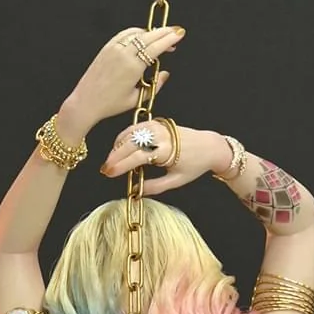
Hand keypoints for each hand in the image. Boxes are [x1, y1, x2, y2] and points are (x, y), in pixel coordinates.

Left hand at [67, 24, 183, 129]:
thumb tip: (165, 74)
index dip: (169, 39)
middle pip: (149, 37)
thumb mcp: (136, 99)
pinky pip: (125, 34)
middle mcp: (124, 54)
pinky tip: (143, 36)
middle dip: (164, 32)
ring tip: (161, 35)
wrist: (86, 101)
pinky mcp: (107, 47)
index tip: (179, 35)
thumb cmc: (110, 104)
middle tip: (175, 31)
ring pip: (137, 33)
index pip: (156, 48)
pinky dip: (137, 32)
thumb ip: (155, 86)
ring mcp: (114, 49)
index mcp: (133, 68)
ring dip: (151, 32)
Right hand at [99, 122, 226, 195]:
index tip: (109, 173)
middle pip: (130, 144)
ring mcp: (158, 127)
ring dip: (118, 146)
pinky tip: (119, 146)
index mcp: (166, 151)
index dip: (120, 166)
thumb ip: (155, 187)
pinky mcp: (157, 122)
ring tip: (111, 160)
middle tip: (105, 169)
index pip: (136, 158)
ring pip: (130, 133)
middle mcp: (161, 136)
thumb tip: (136, 191)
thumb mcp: (176, 181)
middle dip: (114, 156)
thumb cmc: (194, 165)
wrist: (209, 146)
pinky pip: (136, 127)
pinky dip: (125, 136)